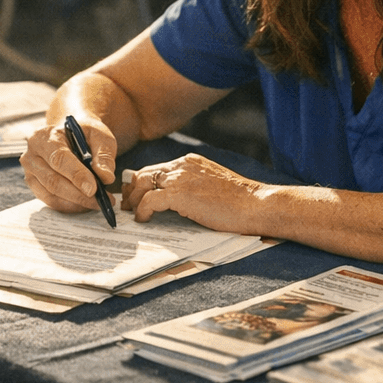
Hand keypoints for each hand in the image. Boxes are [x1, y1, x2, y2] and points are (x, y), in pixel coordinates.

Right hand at [21, 119, 116, 213]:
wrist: (69, 134)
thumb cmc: (83, 134)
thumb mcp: (98, 135)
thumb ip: (103, 154)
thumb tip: (105, 177)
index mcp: (45, 136)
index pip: (59, 158)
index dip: (76, 175)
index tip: (93, 189)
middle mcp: (32, 155)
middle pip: (53, 180)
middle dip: (78, 194)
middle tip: (101, 201)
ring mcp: (31, 172)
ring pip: (51, 194)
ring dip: (76, 203)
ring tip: (97, 203)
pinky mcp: (35, 186)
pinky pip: (51, 202)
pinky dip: (70, 206)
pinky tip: (85, 203)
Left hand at [122, 153, 268, 232]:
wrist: (255, 204)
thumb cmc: (239, 201)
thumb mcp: (210, 185)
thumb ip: (191, 186)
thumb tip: (173, 200)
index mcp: (188, 162)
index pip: (155, 169)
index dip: (141, 183)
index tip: (135, 195)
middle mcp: (181, 165)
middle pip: (144, 174)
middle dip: (132, 190)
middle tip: (127, 206)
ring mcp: (180, 178)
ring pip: (143, 184)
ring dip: (134, 201)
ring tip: (132, 214)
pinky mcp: (180, 194)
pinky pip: (150, 201)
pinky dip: (143, 211)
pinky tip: (144, 220)